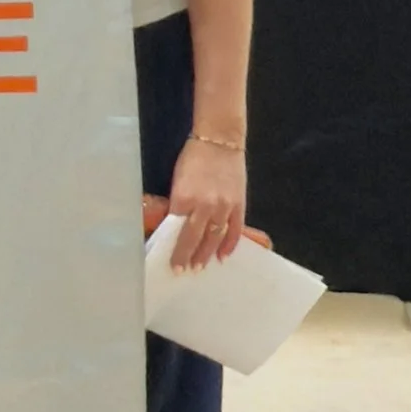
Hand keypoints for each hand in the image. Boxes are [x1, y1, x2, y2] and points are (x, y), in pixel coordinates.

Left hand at [161, 137, 246, 271]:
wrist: (220, 140)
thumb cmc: (193, 157)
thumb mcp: (177, 180)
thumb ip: (178, 204)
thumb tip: (174, 225)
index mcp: (183, 198)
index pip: (176, 231)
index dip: (174, 249)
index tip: (172, 264)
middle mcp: (204, 206)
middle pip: (195, 238)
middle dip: (188, 257)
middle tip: (183, 271)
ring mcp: (224, 206)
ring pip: (215, 237)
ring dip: (207, 254)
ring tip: (200, 266)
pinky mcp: (239, 204)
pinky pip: (235, 229)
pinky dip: (229, 244)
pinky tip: (223, 255)